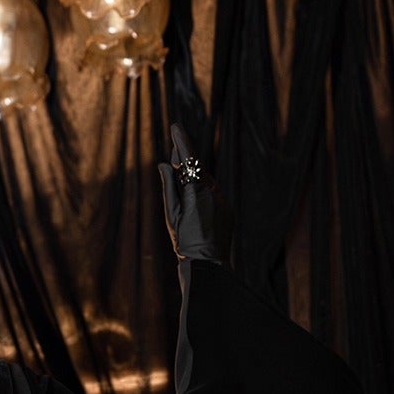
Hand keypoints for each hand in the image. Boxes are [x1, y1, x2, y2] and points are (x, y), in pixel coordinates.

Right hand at [158, 123, 222, 263]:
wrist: (207, 265)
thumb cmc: (184, 241)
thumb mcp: (171, 214)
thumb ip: (169, 187)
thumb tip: (165, 165)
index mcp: (198, 191)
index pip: (190, 160)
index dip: (183, 142)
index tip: (176, 127)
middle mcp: (214, 192)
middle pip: (199, 170)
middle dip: (187, 162)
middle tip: (175, 153)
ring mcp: (223, 202)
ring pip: (207, 184)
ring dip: (194, 181)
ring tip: (182, 183)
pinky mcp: (228, 211)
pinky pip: (214, 196)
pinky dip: (203, 194)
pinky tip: (194, 204)